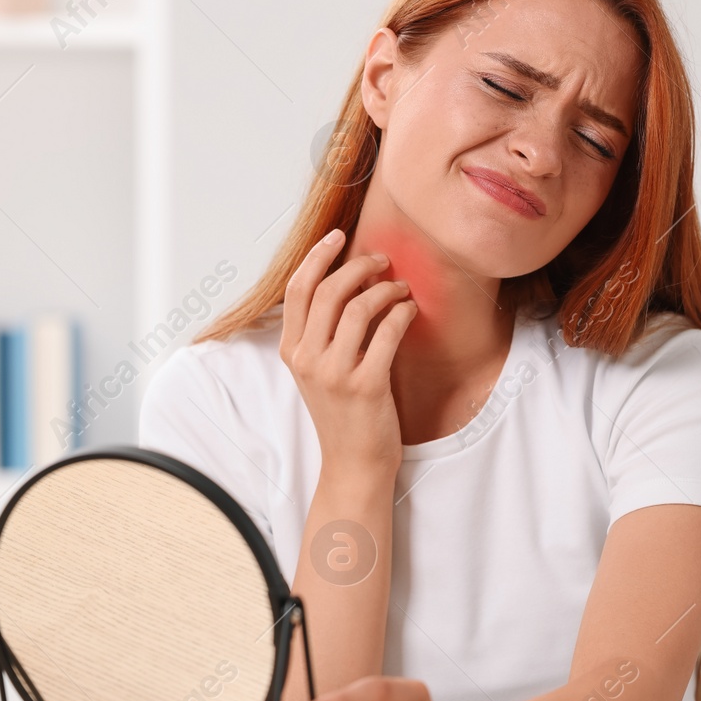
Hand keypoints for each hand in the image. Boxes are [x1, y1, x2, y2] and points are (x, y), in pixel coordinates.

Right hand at [281, 229, 416, 473]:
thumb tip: (350, 282)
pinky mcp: (366, 385)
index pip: (298, 290)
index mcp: (291, 351)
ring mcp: (334, 373)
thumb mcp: (319, 371)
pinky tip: (410, 310)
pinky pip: (387, 332)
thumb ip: (323, 332)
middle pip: (328, 291)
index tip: (339, 237)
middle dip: (358, 266)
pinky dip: (401, 313)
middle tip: (382, 260)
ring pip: (359, 307)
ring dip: (385, 288)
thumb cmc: (343, 413)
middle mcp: (307, 360)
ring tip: (401, 288)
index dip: (318, 256)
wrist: (354, 463)